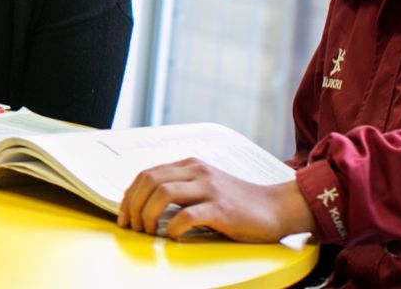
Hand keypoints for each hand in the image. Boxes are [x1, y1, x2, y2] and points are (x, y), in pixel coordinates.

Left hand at [117, 159, 314, 241]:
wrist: (276, 208)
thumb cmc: (238, 202)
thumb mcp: (205, 186)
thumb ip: (180, 188)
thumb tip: (145, 203)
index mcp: (189, 165)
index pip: (147, 174)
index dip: (129, 195)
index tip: (124, 215)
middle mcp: (197, 171)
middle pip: (149, 181)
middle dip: (133, 205)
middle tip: (132, 226)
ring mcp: (209, 188)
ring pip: (163, 194)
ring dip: (147, 214)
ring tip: (148, 231)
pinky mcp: (221, 209)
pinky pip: (187, 215)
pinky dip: (173, 228)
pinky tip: (173, 236)